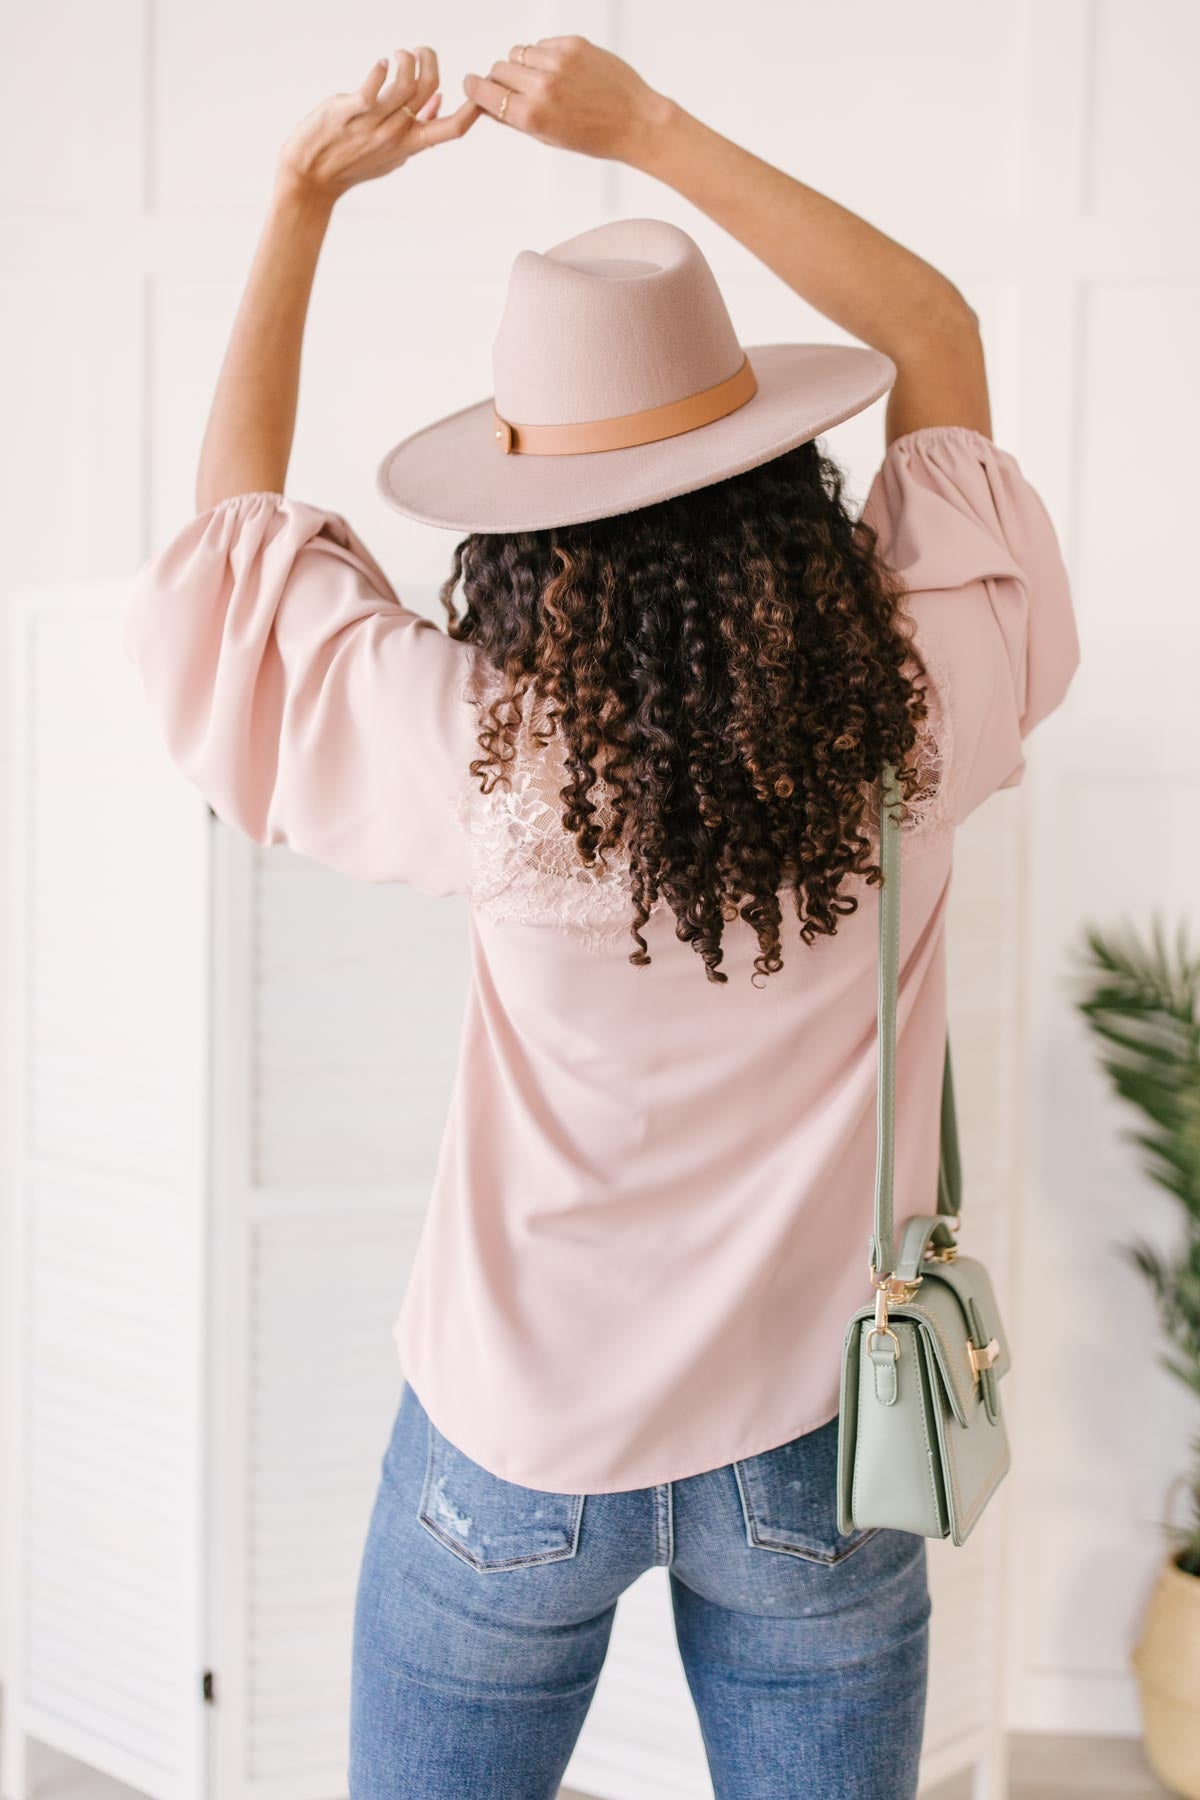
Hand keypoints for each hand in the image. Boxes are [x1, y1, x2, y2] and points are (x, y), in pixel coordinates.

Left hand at [276, 47, 480, 203]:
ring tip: (399, 54)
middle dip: (429, 59)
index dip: (472, 109)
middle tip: (419, 51)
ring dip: (407, 57)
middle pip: (429, 87)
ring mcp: (373, 123)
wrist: (311, 179)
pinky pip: (372, 86)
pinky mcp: (349, 112)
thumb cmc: (351, 164)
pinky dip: (380, 68)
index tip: (479, 89)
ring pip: (406, 82)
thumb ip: (417, 129)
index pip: (452, 129)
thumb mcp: (392, 154)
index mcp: (411, 144)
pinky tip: (380, 65)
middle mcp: (396, 134)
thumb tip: (438, 101)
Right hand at [463, 35, 670, 163]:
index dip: (475, 89)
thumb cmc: (594, 137)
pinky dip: (543, 56)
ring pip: (518, 53)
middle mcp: (542, 86)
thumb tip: (488, 105)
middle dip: (501, 80)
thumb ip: (515, 119)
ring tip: (542, 82)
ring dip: (522, 66)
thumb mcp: (549, 138)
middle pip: (498, 70)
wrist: (637, 122)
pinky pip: (542, 44)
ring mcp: (558, 61)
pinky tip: (562, 72)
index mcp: (532, 116)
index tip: (472, 85)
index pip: (484, 92)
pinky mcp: (574, 44)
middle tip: (516, 91)